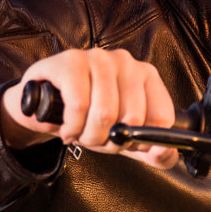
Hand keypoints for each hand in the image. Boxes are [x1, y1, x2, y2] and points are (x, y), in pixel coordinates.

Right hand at [0, 48, 178, 169]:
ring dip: (89, 137)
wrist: (47, 107)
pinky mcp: (71, 61)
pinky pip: (78, 105)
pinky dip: (72, 126)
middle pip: (132, 118)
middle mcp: (127, 62)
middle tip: (96, 140)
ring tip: (80, 134)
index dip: (142, 141)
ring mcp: (99, 58)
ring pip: (105, 113)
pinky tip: (67, 128)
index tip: (125, 143)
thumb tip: (163, 149)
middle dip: (111, 142)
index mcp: (148, 76)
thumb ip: (157, 153)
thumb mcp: (129, 141)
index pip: (161, 117)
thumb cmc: (93, 119)